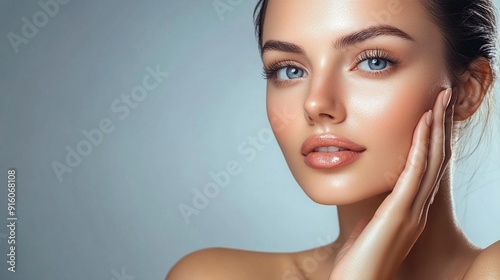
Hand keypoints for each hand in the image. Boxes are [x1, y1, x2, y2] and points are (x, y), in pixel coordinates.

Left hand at [329, 88, 454, 279]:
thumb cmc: (359, 264)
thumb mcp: (366, 231)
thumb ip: (373, 216)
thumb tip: (368, 205)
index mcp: (410, 212)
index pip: (425, 168)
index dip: (431, 139)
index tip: (431, 113)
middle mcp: (417, 209)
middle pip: (434, 159)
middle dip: (440, 126)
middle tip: (443, 96)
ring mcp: (412, 212)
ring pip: (430, 161)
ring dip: (435, 128)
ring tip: (439, 100)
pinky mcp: (399, 215)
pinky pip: (413, 173)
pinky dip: (420, 146)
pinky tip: (423, 124)